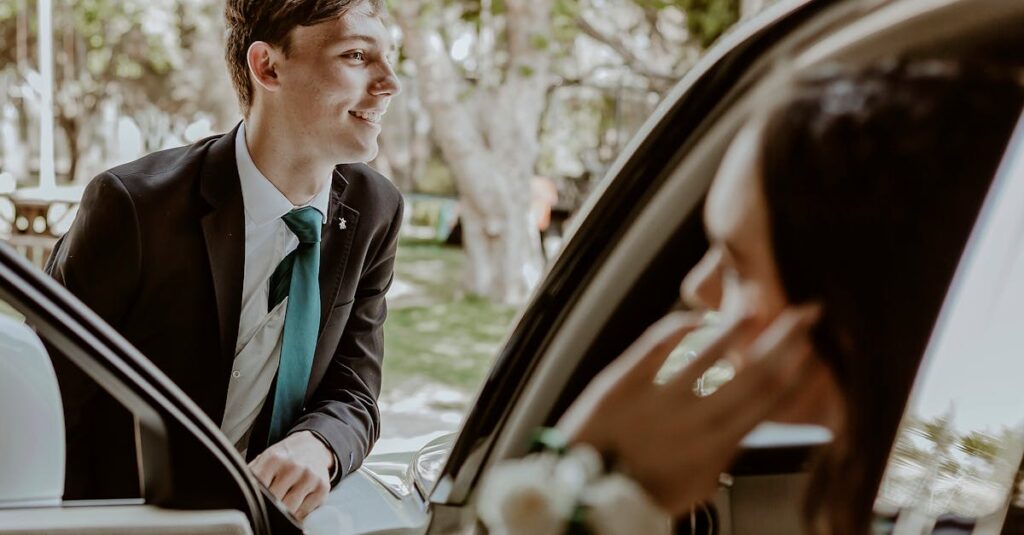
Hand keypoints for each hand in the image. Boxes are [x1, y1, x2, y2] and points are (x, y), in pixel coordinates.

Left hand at [249, 431, 333, 520]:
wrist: (312, 446)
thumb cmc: (285, 457)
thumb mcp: (265, 459)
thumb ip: (252, 474)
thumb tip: (237, 492)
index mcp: (275, 458)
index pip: (260, 489)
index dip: (256, 500)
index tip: (255, 504)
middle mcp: (294, 467)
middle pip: (275, 501)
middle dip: (269, 507)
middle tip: (267, 508)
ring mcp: (310, 477)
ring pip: (291, 509)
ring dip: (284, 513)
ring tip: (280, 509)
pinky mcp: (323, 487)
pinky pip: (306, 512)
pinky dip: (298, 515)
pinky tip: (295, 507)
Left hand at [557, 306, 818, 516]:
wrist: (581, 495)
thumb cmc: (641, 492)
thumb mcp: (697, 485)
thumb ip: (724, 454)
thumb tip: (746, 427)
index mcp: (717, 447)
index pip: (769, 402)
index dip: (799, 372)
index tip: (817, 349)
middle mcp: (694, 420)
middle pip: (753, 372)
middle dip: (786, 339)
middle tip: (808, 313)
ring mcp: (657, 399)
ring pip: (709, 352)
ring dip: (739, 325)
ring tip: (757, 305)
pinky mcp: (621, 383)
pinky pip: (655, 346)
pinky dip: (680, 326)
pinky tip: (697, 316)